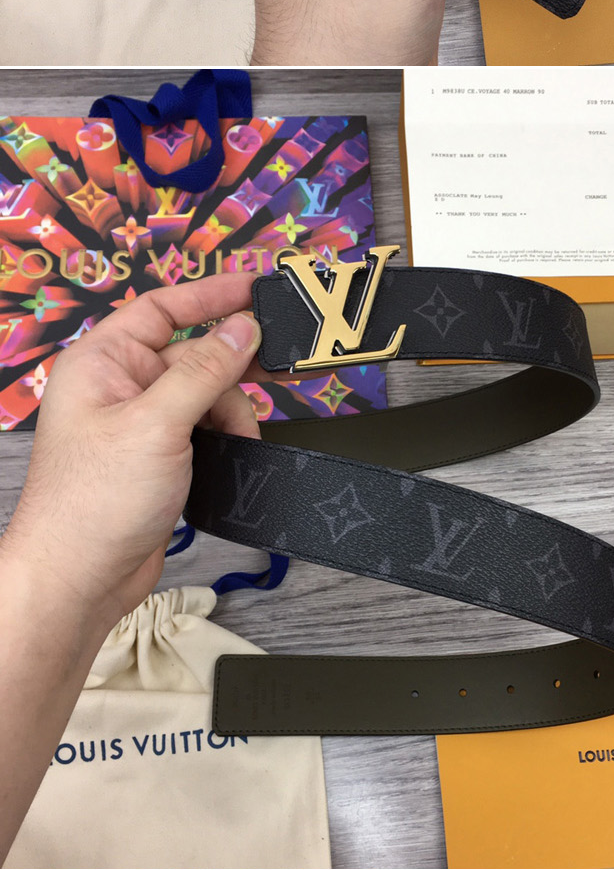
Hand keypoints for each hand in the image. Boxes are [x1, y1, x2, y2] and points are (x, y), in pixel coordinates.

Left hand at [0, 273, 263, 868]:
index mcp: (102, 362)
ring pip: (205, 398)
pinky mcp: (156, 463)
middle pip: (191, 355)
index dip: (211, 296)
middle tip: (280, 366)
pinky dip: (224, 441)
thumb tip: (241, 328)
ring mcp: (137, 428)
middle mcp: (117, 388)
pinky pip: (203, 434)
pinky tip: (233, 458)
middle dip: (231, 368)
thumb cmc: (95, 502)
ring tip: (239, 440)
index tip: (258, 288)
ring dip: (231, 413)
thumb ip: (205, 371)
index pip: (161, 309)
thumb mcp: (158, 423)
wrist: (79, 580)